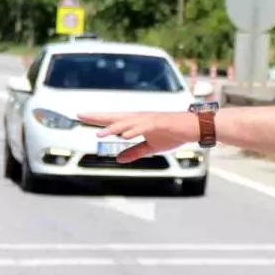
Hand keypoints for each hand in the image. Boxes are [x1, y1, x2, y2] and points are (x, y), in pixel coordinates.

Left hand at [78, 111, 198, 162]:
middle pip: (116, 117)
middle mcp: (141, 118)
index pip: (114, 120)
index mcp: (137, 123)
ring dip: (113, 127)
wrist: (194, 128)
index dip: (98, 120)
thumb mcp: (151, 147)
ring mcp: (149, 119)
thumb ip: (134, 152)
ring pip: (127, 122)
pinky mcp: (159, 122)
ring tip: (99, 133)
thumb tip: (118, 159)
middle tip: (80, 115)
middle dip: (98, 117)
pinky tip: (123, 135)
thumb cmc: (174, 134)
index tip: (82, 118)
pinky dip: (133, 130)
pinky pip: (143, 127)